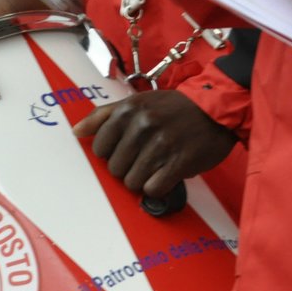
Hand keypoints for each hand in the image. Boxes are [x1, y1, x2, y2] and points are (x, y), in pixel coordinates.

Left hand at [72, 90, 236, 197]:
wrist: (215, 107)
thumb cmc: (171, 107)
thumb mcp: (136, 102)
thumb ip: (103, 116)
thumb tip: (76, 132)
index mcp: (127, 110)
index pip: (100, 148)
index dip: (110, 153)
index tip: (124, 150)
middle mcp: (142, 126)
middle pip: (115, 167)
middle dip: (126, 168)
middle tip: (142, 158)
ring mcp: (161, 145)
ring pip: (132, 181)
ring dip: (142, 179)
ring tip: (154, 166)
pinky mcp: (180, 162)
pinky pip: (154, 189)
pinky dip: (157, 187)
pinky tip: (165, 174)